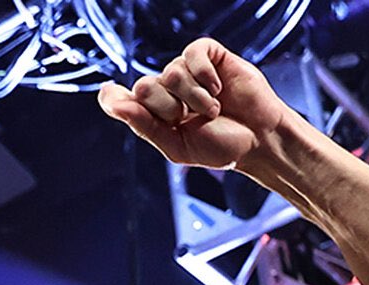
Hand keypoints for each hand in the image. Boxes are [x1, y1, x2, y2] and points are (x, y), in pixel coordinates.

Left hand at [98, 39, 288, 171]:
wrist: (257, 140)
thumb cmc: (221, 146)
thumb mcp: (176, 146)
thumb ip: (143, 124)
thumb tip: (112, 103)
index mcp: (156, 115)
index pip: (124, 100)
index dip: (116, 99)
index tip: (110, 94)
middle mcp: (167, 91)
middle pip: (144, 87)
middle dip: (166, 108)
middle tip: (188, 119)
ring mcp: (188, 71)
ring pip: (170, 73)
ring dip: (194, 98)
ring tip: (213, 110)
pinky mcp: (208, 56)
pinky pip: (192, 54)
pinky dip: (204, 74)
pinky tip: (217, 88)